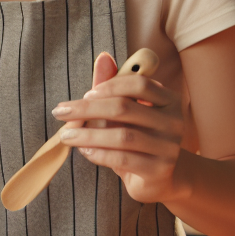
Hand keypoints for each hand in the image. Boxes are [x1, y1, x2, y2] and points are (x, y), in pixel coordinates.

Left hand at [52, 52, 186, 203]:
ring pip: (122, 135)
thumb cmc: (140, 139)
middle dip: (87, 109)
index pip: (139, 84)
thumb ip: (114, 87)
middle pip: (125, 108)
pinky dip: (98, 153)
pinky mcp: (159, 170)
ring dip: (87, 134)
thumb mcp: (128, 112)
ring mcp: (169, 147)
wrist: (162, 178)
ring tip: (66, 135)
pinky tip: (83, 150)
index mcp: (169, 100)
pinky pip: (122, 158)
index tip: (85, 94)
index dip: (109, 86)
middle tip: (60, 112)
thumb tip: (103, 57)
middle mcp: (174, 121)